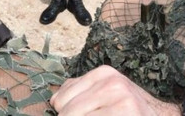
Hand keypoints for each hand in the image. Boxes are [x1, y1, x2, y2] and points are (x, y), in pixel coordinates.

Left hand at [51, 65, 178, 114]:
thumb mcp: (107, 91)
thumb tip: (54, 101)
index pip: (60, 100)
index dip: (65, 114)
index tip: (85, 114)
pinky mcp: (125, 113)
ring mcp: (121, 100)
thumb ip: (79, 90)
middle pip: (67, 114)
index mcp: (104, 73)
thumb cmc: (130, 109)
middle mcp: (112, 83)